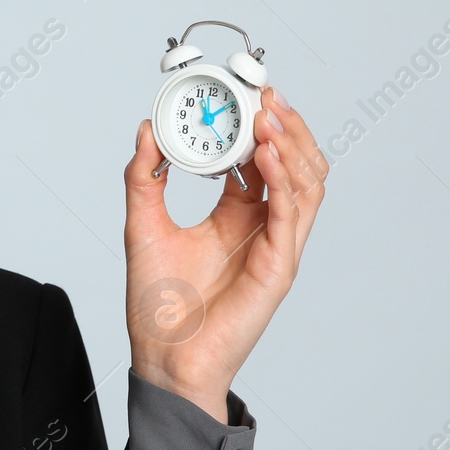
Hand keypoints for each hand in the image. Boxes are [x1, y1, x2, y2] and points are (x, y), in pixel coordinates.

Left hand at [123, 87, 328, 420]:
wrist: (161, 356)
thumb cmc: (158, 304)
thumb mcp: (143, 224)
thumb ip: (143, 177)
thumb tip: (145, 130)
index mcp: (237, 216)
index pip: (262, 159)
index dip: (259, 124)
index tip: (245, 92)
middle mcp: (263, 227)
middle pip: (295, 165)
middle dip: (286, 126)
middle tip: (266, 95)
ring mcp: (276, 246)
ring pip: (307, 184)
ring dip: (292, 145)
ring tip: (269, 116)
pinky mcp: (278, 267)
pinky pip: (291, 215)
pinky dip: (283, 180)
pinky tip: (265, 153)